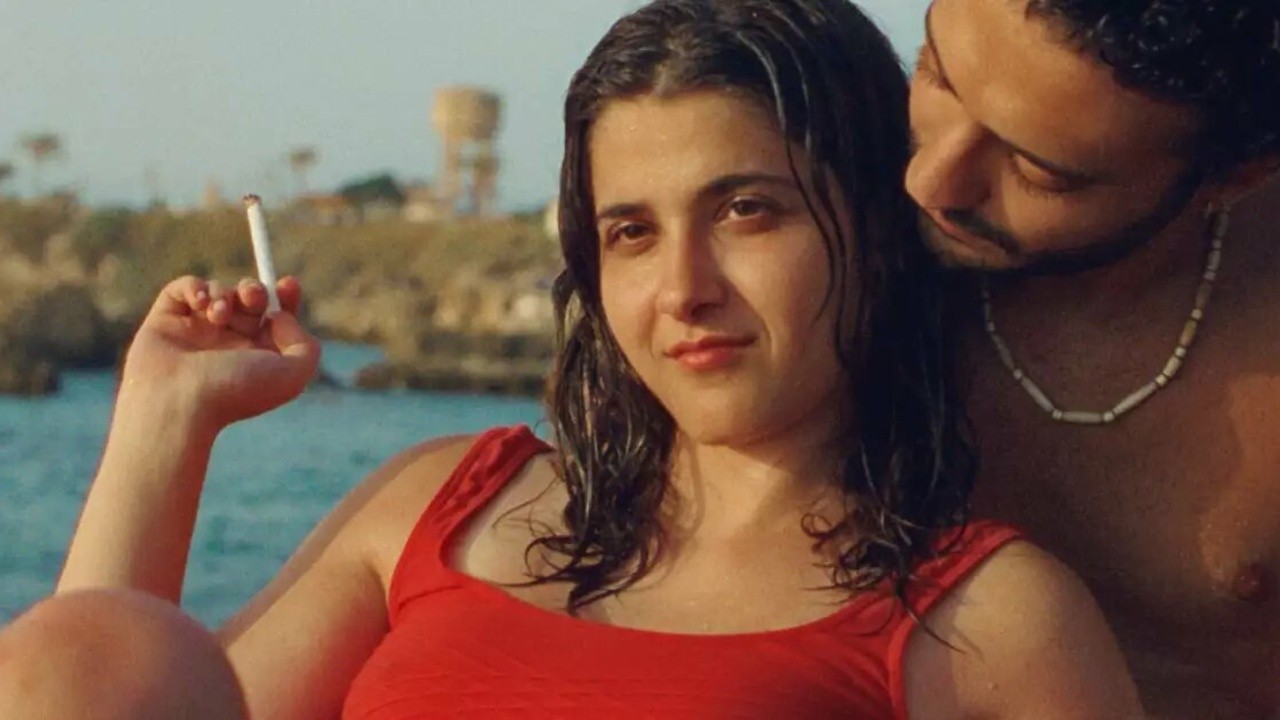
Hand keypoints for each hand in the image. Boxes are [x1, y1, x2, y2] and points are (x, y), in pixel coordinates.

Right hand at [120, 275, 321, 431]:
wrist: (177, 403)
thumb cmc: (235, 391)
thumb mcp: (292, 374)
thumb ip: (304, 344)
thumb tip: (280, 317)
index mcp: (258, 358)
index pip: (276, 319)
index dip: (285, 298)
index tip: (288, 284)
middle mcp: (228, 345)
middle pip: (249, 300)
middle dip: (255, 290)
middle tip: (251, 297)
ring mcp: (195, 333)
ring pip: (218, 292)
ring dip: (224, 294)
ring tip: (219, 314)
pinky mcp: (165, 322)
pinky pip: (183, 288)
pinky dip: (194, 287)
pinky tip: (200, 305)